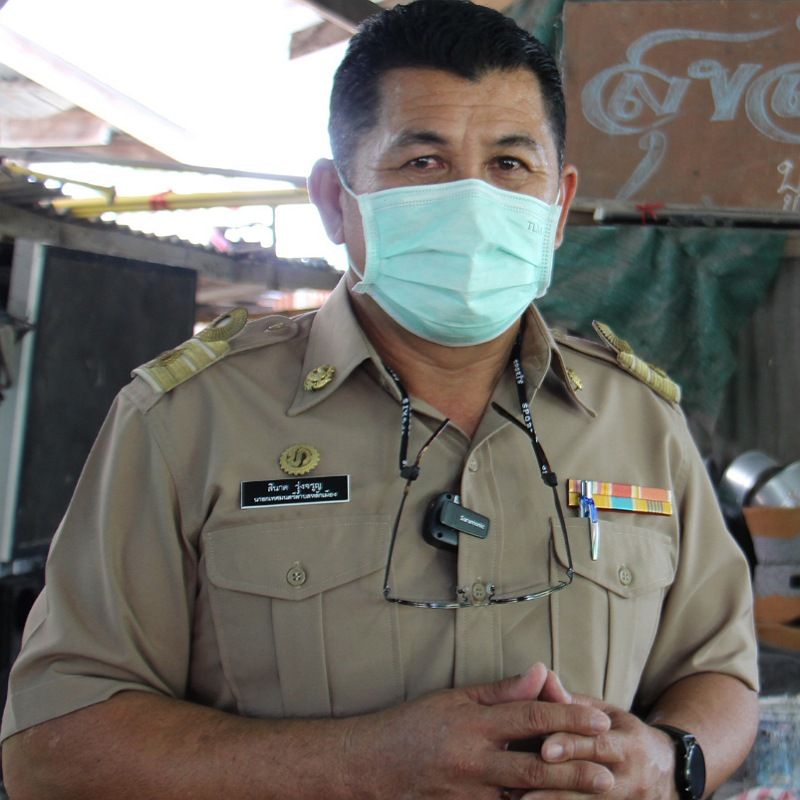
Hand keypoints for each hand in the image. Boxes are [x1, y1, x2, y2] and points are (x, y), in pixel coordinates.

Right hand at [339, 664, 614, 798]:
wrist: (371, 765)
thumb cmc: (414, 725)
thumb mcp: (455, 699)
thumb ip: (501, 691)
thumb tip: (541, 672)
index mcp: (473, 725)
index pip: (529, 717)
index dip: (567, 715)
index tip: (600, 717)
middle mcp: (473, 762)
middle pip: (535, 768)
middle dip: (577, 769)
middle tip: (612, 768)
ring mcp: (469, 795)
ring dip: (562, 798)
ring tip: (596, 794)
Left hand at [534, 696, 676, 799]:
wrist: (667, 774)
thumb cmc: (624, 735)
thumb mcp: (607, 713)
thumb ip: (574, 702)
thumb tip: (544, 677)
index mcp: (629, 743)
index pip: (598, 744)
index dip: (571, 746)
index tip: (544, 750)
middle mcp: (631, 777)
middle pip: (592, 778)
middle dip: (559, 781)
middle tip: (525, 783)